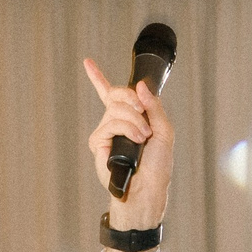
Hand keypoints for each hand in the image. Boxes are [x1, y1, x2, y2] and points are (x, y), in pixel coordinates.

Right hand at [83, 57, 176, 234]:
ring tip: (143, 138)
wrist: (147, 188)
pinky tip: (134, 142)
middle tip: (145, 117)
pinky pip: (111, 124)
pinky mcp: (99, 142)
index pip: (111, 94)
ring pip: (117, 109)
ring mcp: (106, 131)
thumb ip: (154, 107)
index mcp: (130, 117)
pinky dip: (126, 130)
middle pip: (118, 95)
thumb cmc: (157, 165)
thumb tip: (140, 87)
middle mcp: (115, 122)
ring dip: (135, 121)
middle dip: (134, 101)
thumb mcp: (164, 131)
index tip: (87, 63)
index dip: (98, 78)